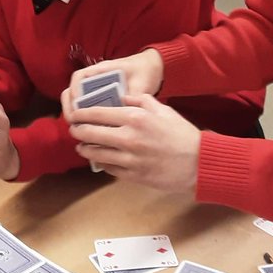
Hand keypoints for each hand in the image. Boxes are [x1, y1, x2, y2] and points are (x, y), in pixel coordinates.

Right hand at [60, 50, 164, 120]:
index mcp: (102, 70)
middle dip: (70, 107)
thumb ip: (134, 95)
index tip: (77, 103)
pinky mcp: (100, 100)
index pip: (79, 77)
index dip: (75, 90)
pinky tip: (89, 131)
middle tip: (73, 122)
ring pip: (76, 101)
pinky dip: (85, 118)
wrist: (151, 69)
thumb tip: (126, 112)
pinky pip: (87, 109)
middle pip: (72, 91)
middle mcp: (94, 79)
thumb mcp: (141, 83)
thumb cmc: (144, 72)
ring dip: (75, 114)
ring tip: (78, 129)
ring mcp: (95, 90)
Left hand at [68, 93, 199, 193]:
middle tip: (74, 130)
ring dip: (85, 149)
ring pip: (96, 154)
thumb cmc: (182, 134)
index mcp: (135, 118)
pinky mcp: (132, 176)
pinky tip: (99, 159)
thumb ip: (140, 100)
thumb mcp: (163, 109)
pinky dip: (101, 163)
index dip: (81, 114)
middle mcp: (129, 138)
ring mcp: (129, 159)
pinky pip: (109, 169)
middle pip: (91, 134)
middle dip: (78, 131)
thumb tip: (122, 97)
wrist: (198, 163)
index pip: (97, 114)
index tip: (74, 114)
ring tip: (82, 146)